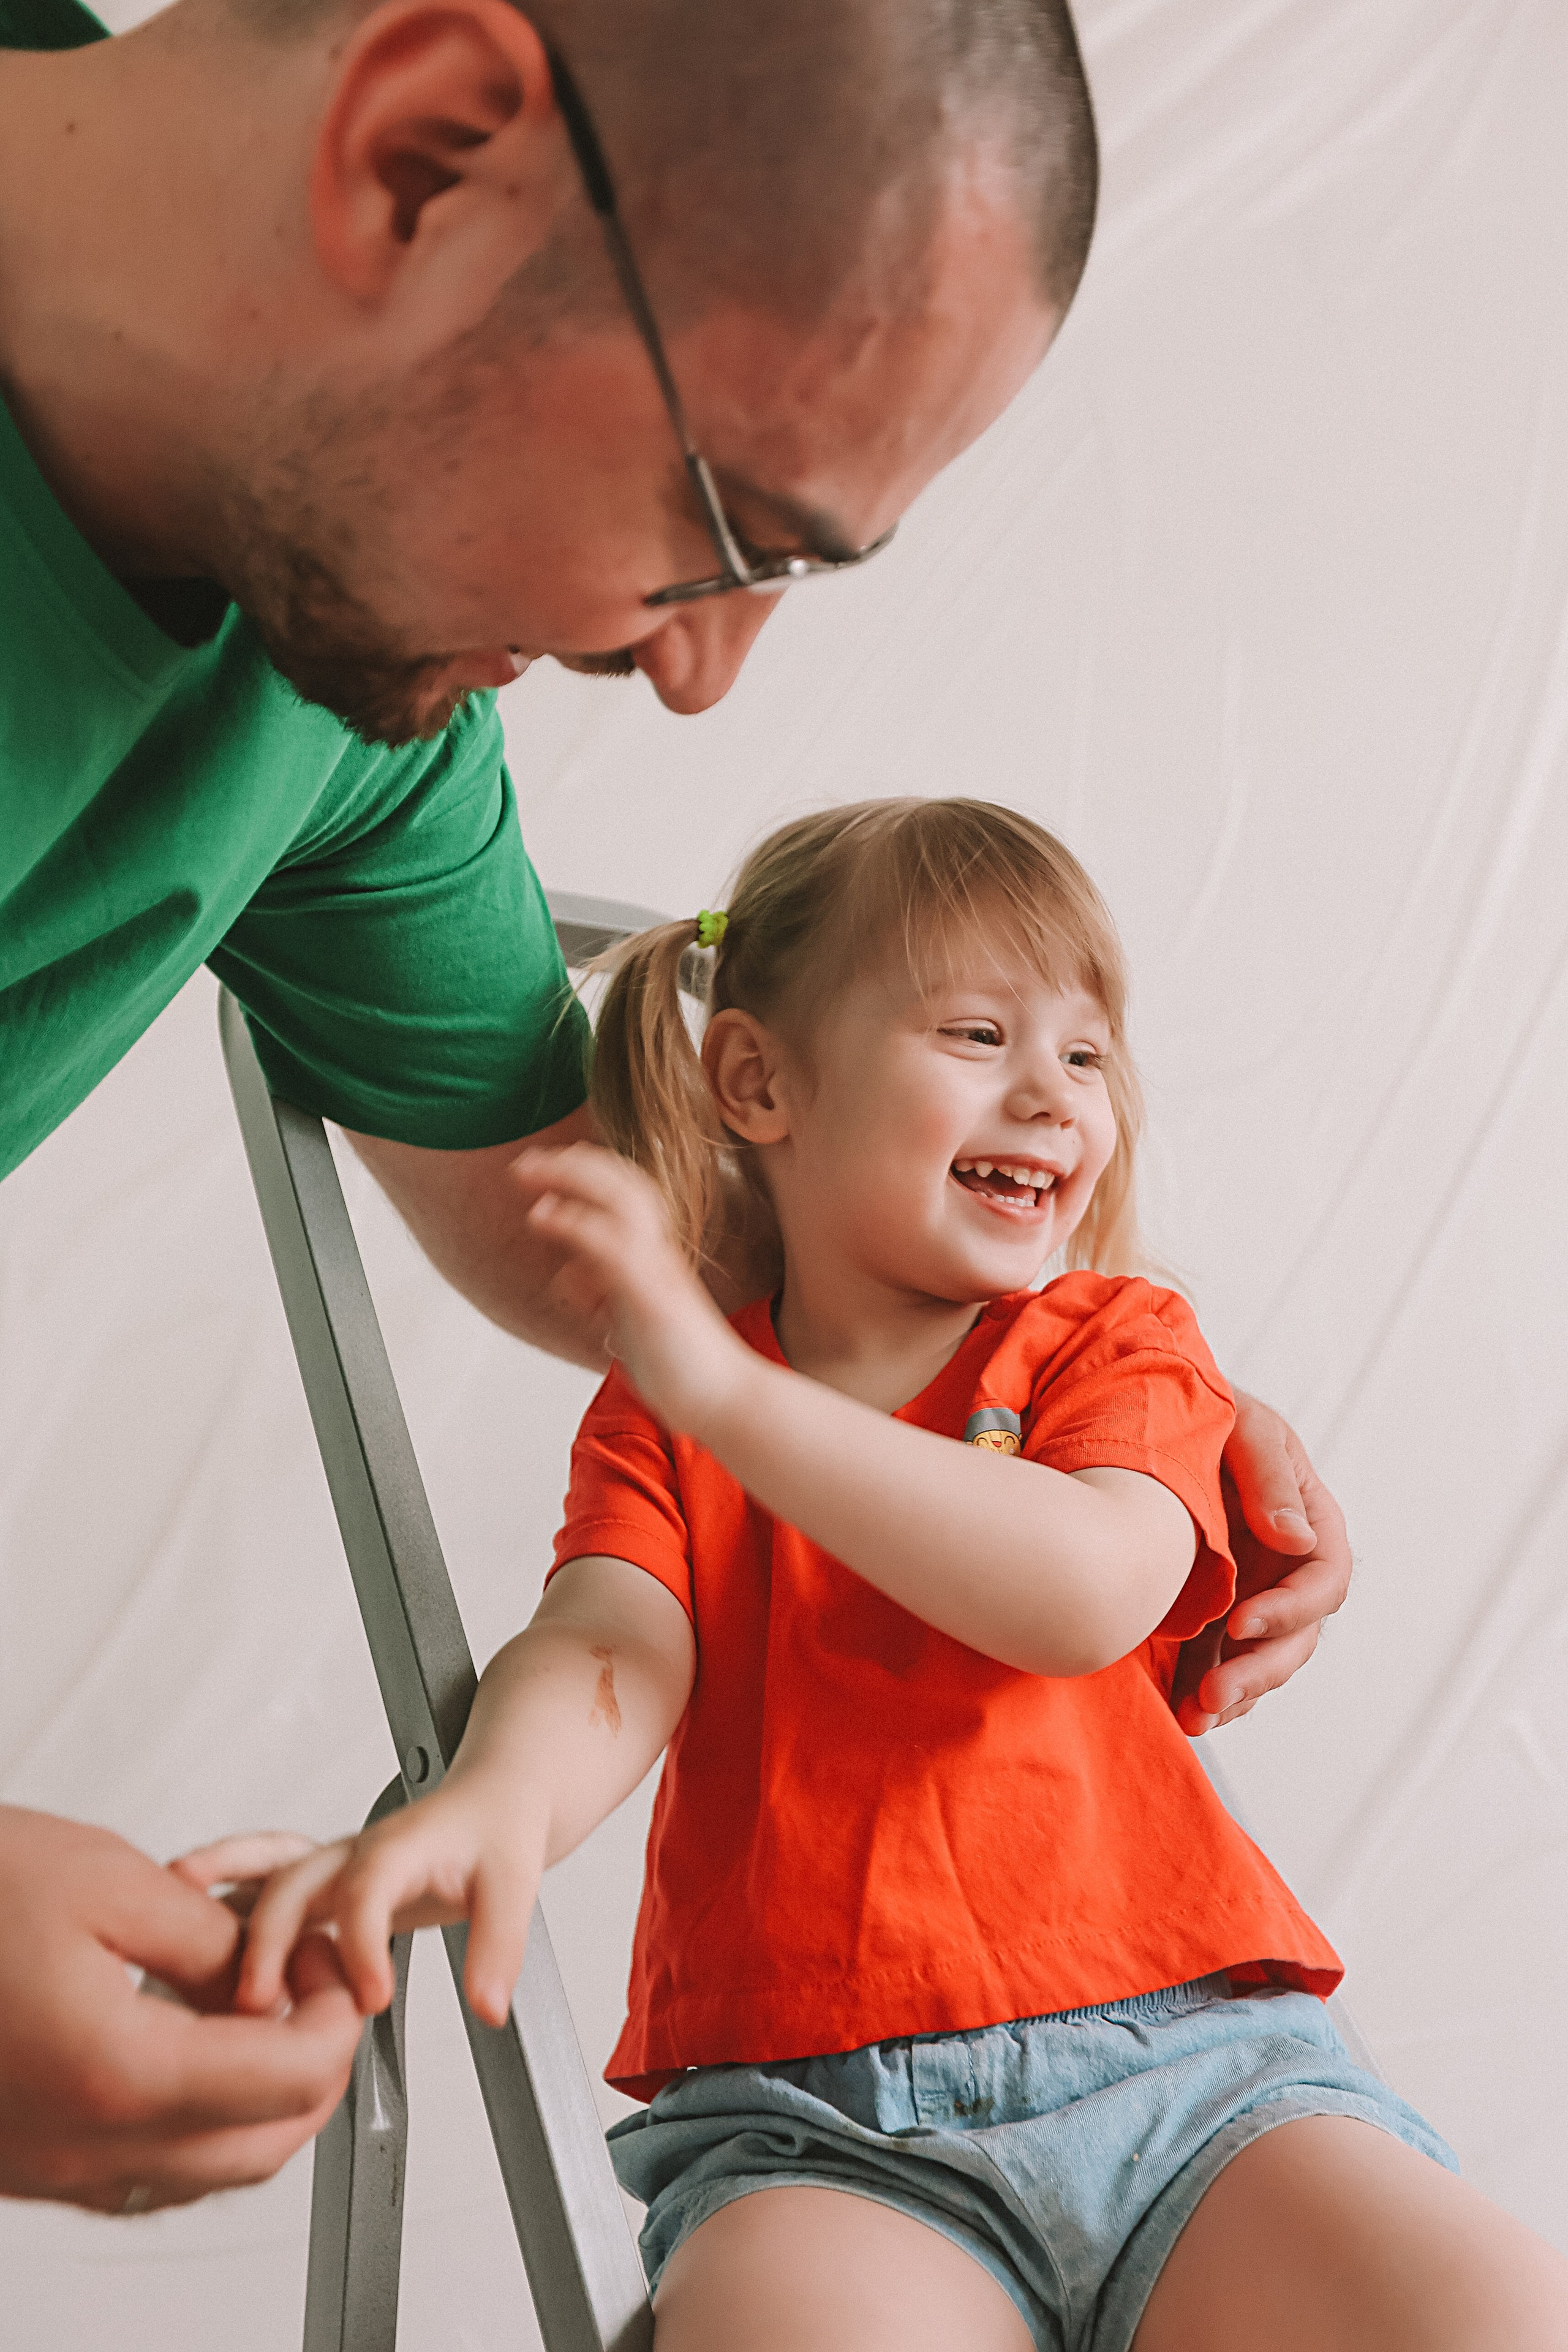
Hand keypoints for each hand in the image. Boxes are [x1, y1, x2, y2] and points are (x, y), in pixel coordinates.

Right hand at [0, 1806, 360, 2212]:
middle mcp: (83, 2147)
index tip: (336, 1961)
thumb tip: (273, 1974)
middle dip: (315, 2066)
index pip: (288, 2080)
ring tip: (261, 2004)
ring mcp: (51, 2169)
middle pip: (262, 2145)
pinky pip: (143, 2171)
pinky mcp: (27, 2164)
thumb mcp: (110, 1883)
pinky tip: (192, 2040)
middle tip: (318, 1985)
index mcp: (117, 2075)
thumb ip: (211, 1942)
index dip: (335, 2014)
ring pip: (206, 2170)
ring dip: (259, 2098)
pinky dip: (195, 2117)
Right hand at [180, 1778, 547, 2031]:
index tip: (370, 1999)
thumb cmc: (495, 1832)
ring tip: (170, 1941)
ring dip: (218, 1905)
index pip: (368, 1889)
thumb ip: (499, 1947)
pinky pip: (257, 1886)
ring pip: (262, 1877)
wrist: (490, 1797)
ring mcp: (328, 1867)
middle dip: (267, 1940)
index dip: (362, 1944)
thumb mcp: (516, 1885)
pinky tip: (178, 1921)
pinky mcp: (316, 1884)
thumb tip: (489, 2007)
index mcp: (399, 1848)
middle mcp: (352, 1854)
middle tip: (253, 2004)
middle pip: (295, 1883)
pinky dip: (217, 1900)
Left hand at [512, 1142, 745, 1432]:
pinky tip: (542, 1215)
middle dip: (573, 1164)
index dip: (592, 1173)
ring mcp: (657, 1270)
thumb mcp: (636, 1319)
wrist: (724, 1398)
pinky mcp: (650, 1294)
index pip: (629, 1196)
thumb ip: (609, 1293)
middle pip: (623, 1185)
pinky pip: (612, 1245)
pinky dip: (575, 1223)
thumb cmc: (680, 1366)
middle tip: (525, 1160)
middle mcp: (660, 1255)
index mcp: (657, 1258)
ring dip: (570, 1178)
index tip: (552, 1164)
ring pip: (619, 1201)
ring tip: (525, 1171)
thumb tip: (578, 1284)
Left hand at [1173, 1393, 1351, 1734]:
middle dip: (1258, 1671)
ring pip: (1261, 1661)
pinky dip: (1205, 1689)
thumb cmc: (1211, 1414)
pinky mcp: (1216, 1613)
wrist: (1157, 1422)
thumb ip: (1271, 1477)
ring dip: (1233, 1695)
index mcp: (1312, 1524)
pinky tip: (1184, 1713)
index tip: (1239, 1623)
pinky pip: (1221, 1662)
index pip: (1323, 1581)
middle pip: (1296, 1637)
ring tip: (1195, 1717)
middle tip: (1213, 1694)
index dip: (1289, 1609)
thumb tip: (1297, 1540)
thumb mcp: (1245, 1426)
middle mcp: (1290, 1568)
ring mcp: (1255, 1594)